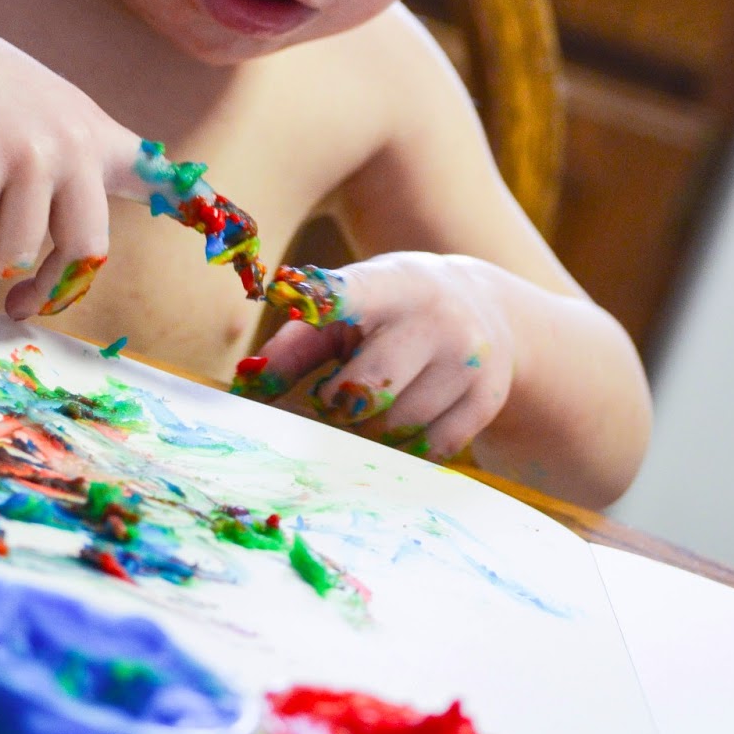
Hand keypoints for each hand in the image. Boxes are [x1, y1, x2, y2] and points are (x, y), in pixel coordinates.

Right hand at [0, 0, 264, 329]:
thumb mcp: (48, 111)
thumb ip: (77, 160)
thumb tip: (86, 235)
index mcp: (96, 137)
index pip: (163, 176)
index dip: (200, 211)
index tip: (244, 239)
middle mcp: (71, 148)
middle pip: (86, 249)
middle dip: (54, 288)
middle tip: (27, 306)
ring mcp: (25, 160)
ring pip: (17, 255)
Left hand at [250, 253, 515, 459]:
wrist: (483, 306)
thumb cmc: (388, 312)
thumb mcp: (345, 313)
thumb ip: (294, 345)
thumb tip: (247, 388)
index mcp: (390, 285)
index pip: (354, 294)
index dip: (324, 302)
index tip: (296, 301)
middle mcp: (436, 318)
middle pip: (369, 389)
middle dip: (339, 404)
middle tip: (335, 398)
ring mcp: (468, 360)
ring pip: (397, 427)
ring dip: (370, 431)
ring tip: (371, 406)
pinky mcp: (486, 398)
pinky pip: (430, 449)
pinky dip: (405, 448)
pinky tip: (404, 421)